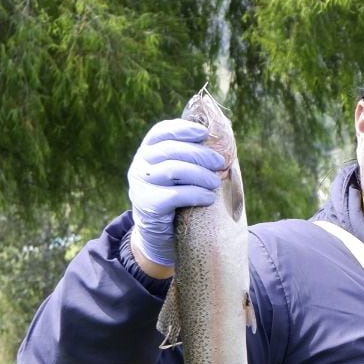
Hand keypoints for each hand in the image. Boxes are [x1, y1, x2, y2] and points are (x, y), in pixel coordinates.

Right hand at [126, 118, 225, 266]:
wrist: (159, 234)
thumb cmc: (177, 198)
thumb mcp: (181, 174)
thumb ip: (192, 157)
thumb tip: (223, 144)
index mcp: (148, 150)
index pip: (161, 131)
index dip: (183, 129)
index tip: (204, 133)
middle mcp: (140, 164)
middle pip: (170, 149)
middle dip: (199, 154)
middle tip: (220, 163)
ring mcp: (140, 184)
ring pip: (172, 170)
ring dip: (200, 174)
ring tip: (215, 183)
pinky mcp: (147, 205)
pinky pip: (174, 195)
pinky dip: (196, 194)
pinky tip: (209, 198)